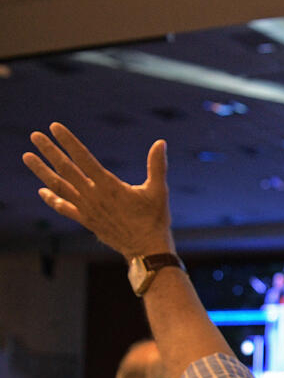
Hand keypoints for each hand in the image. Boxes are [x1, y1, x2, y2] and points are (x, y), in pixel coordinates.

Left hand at [23, 122, 172, 257]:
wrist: (147, 249)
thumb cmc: (155, 219)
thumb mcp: (158, 191)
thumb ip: (157, 165)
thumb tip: (160, 142)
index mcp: (110, 186)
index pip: (84, 158)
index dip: (69, 142)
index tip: (54, 128)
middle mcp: (94, 196)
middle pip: (66, 170)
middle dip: (49, 151)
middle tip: (34, 135)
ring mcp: (87, 209)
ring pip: (59, 187)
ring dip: (41, 171)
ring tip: (27, 157)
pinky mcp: (86, 221)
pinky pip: (64, 208)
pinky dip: (52, 199)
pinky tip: (42, 191)